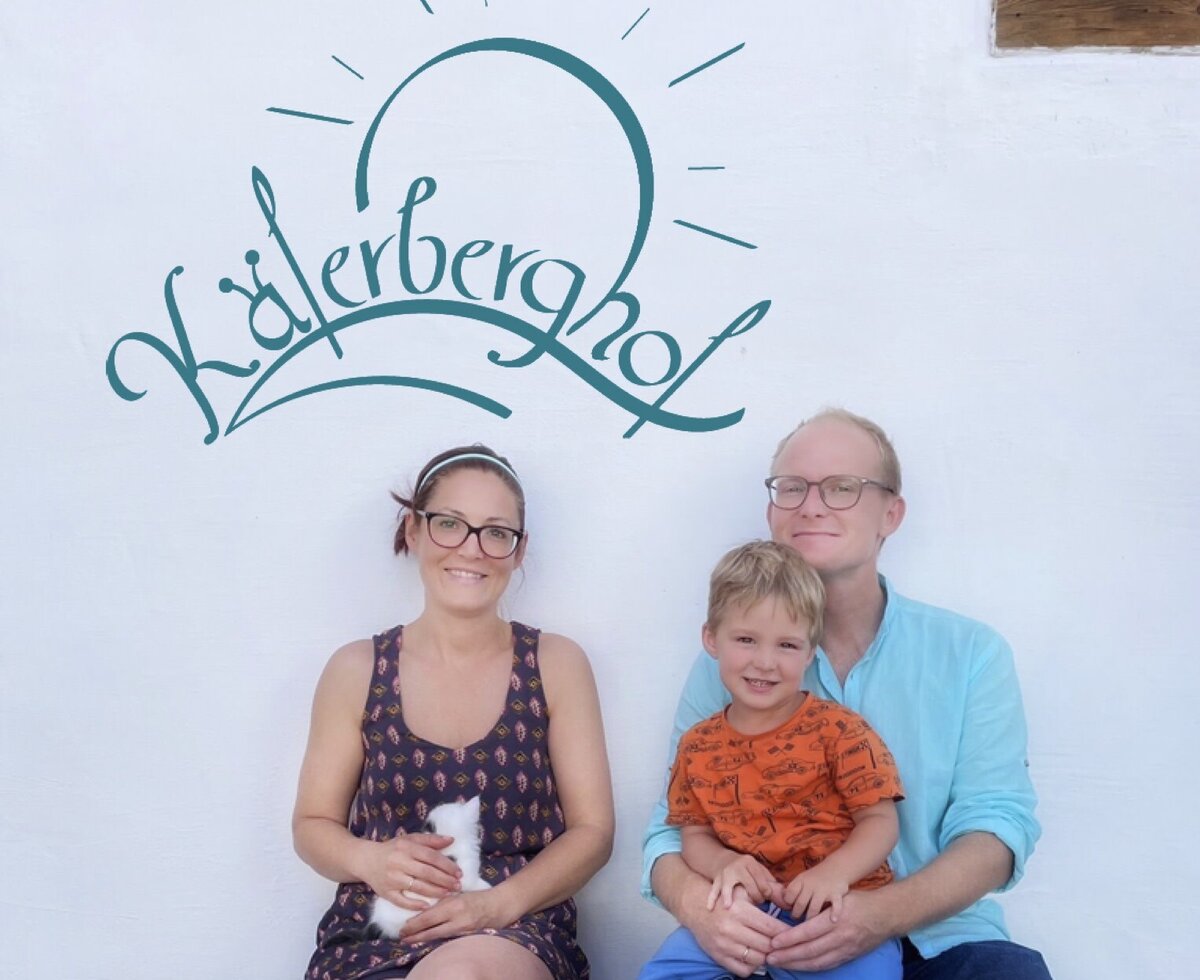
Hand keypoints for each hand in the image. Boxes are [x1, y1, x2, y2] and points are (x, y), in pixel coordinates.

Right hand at [361, 833, 462, 909]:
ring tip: (448, 894)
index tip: (459, 873)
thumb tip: (451, 840)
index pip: (431, 857)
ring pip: (417, 887)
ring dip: (435, 892)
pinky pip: (401, 901)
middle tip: (458, 886)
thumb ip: (430, 840)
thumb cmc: (393, 849)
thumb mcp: (410, 839)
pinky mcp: (386, 892)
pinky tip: (428, 906)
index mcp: (407, 847)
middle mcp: (399, 862)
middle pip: (426, 873)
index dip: (447, 865)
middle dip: (445, 880)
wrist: (366, 860)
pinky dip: (415, 904)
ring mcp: (392, 879)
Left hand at [401, 887, 503, 943]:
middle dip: (415, 935)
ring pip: (438, 937)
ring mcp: (463, 930)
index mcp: (454, 905)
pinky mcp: (468, 936)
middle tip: (401, 938)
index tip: (402, 928)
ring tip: (410, 941)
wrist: (500, 905)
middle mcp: (457, 919)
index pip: (429, 917)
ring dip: (423, 939)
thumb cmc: (478, 897)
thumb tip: (424, 909)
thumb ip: (444, 902)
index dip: (414, 925)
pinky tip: (428, 941)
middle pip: (431, 930)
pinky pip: (448, 939)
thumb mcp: (459, 894)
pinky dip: (436, 940)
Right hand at [681, 878, 787, 977]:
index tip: (795, 935)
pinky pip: (743, 970)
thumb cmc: (726, 900)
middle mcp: (731, 929)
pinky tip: (754, 957)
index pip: (771, 928)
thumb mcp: (743, 893)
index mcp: (740, 911)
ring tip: (770, 951)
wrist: (695, 908)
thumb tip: (788, 903)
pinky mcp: (718, 956)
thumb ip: (764, 898)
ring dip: (767, 957)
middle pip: (766, 945)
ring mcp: (724, 945)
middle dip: (778, 946)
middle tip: (785, 945)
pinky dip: (752, 966)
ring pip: (757, 959)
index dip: (786, 933)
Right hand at [707, 854, 778, 909]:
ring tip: (728, 908)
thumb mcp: (759, 871)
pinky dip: (712, 898)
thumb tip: (787, 900)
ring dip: (728, 896)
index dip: (766, 891)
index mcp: (750, 863)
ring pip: (728, 886)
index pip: (760, 878)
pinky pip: (713, 890)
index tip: (767, 898)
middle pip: (748, 884)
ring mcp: (725, 873)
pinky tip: (710, 908)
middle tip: (757, 903)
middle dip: (754, 896)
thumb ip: (771, 884)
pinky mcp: (716, 880)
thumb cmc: (746, 870)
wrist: (722, 860)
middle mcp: (737, 866)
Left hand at [767, 888, 890, 971]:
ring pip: (817, 961)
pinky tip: (798, 966)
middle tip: (769, 957)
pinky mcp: (849, 956)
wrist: (887, 915)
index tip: (774, 942)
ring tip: (779, 963)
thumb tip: (793, 905)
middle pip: (810, 950)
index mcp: (836, 919)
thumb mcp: (840, 897)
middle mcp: (841, 937)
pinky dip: (811, 967)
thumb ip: (820, 905)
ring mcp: (846, 949)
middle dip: (788, 955)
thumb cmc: (860, 901)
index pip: (809, 932)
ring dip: (796, 964)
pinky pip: (827, 964)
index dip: (790, 939)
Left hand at [782, 863, 849, 921]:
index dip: (788, 902)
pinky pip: (835, 905)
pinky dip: (835, 913)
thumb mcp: (803, 878)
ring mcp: (824, 890)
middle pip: (800, 903)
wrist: (837, 867)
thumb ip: (793, 888)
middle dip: (796, 914)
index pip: (790, 893)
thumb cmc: (816, 876)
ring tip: (808, 922)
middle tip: (797, 918)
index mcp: (801, 880)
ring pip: (814, 908)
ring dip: (810, 917)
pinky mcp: (836, 894)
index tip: (790, 906)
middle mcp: (811, 885)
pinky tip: (833, 920)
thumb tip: (781, 899)